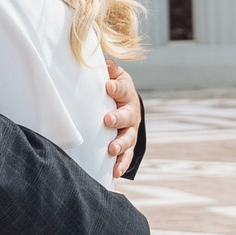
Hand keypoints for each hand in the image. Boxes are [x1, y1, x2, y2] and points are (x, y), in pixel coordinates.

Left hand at [102, 61, 140, 175]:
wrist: (127, 105)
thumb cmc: (113, 89)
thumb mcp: (112, 76)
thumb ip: (108, 70)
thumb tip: (103, 62)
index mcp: (126, 93)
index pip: (122, 88)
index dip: (116, 88)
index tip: (108, 86)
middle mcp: (131, 112)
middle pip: (127, 116)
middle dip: (118, 118)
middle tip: (108, 120)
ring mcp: (130, 131)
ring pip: (128, 139)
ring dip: (120, 144)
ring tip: (112, 150)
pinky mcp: (128, 146)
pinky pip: (126, 156)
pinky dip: (121, 164)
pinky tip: (114, 172)